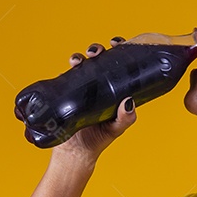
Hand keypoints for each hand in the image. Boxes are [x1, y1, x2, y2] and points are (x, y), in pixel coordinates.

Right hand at [51, 37, 135, 163]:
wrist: (74, 152)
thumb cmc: (98, 140)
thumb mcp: (116, 128)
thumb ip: (125, 118)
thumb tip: (129, 101)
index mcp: (114, 88)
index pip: (118, 64)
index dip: (119, 50)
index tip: (118, 44)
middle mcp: (98, 84)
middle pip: (99, 59)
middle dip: (98, 49)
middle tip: (97, 51)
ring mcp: (82, 87)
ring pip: (83, 64)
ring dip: (82, 56)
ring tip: (81, 59)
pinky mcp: (66, 91)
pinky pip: (67, 74)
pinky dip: (70, 66)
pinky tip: (72, 64)